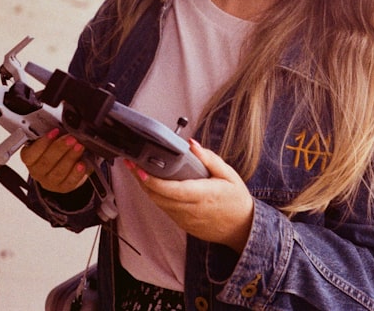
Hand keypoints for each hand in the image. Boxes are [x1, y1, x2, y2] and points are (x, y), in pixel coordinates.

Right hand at [20, 128, 89, 193]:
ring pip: (58, 172)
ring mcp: (49, 181)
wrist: (69, 163)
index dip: (42, 143)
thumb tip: (61, 124)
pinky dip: (76, 173)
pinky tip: (82, 164)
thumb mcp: (53, 138)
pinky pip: (69, 182)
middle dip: (60, 148)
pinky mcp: (63, 188)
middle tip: (71, 138)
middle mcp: (37, 171)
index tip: (55, 131)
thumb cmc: (58, 148)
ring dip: (70, 158)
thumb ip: (53, 133)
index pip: (30, 154)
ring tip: (80, 147)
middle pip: (46, 162)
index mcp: (30, 158)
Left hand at [125, 139, 254, 252]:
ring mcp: (184, 219)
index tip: (140, 169)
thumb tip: (191, 145)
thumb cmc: (236, 199)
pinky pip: (164, 208)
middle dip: (141, 180)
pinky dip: (156, 196)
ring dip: (146, 187)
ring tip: (136, 170)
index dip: (153, 180)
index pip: (172, 189)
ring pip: (158, 203)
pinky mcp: (182, 224)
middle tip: (131, 163)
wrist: (242, 228)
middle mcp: (191, 209)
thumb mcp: (229, 175)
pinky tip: (151, 184)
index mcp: (203, 195)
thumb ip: (209, 159)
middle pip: (158, 196)